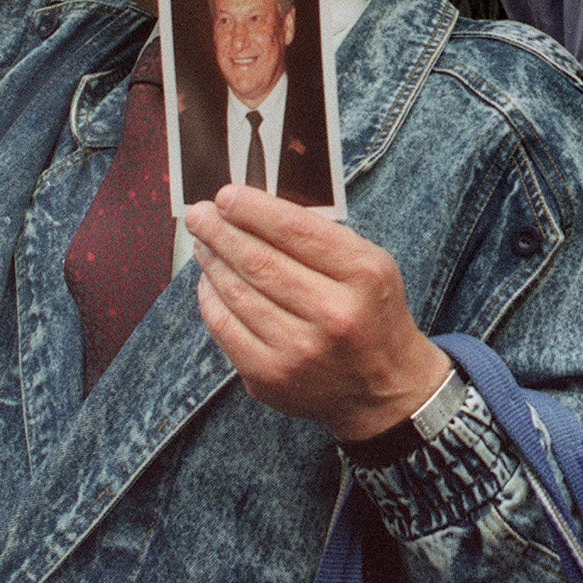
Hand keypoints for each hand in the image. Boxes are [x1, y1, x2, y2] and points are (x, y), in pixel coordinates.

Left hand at [187, 183, 453, 440]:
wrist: (384, 387)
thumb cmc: (371, 312)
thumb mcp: (370, 264)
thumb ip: (322, 237)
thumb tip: (254, 209)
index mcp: (363, 275)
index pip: (295, 230)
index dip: (252, 209)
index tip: (225, 195)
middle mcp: (333, 314)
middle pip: (259, 261)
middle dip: (220, 232)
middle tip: (198, 215)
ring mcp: (298, 351)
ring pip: (236, 293)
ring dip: (212, 262)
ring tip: (202, 243)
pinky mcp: (270, 378)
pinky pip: (225, 328)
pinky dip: (211, 299)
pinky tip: (209, 281)